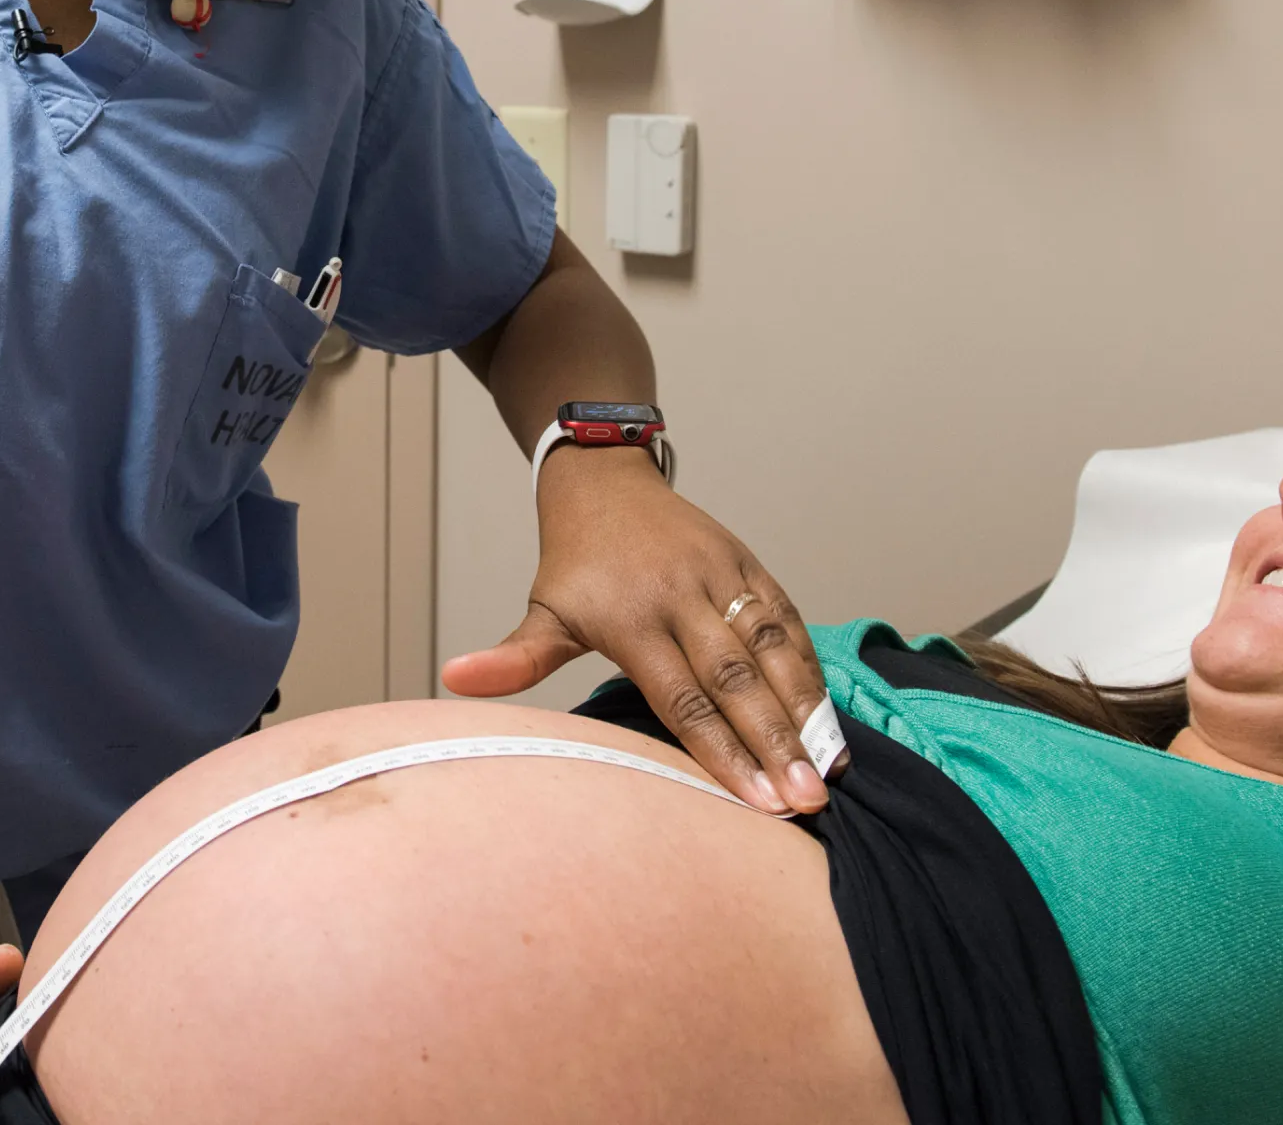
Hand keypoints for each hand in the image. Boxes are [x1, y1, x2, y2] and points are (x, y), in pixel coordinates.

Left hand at [441, 449, 838, 814]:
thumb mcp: (543, 610)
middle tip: (805, 801)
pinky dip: (808, 665)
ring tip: (829, 768)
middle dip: (774, 742)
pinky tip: (826, 715)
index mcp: (630, 617)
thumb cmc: (575, 563)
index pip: (682, 698)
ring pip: (769, 645)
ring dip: (804, 708)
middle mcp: (680, 594)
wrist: (604, 480)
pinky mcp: (747, 560)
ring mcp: (719, 574)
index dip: (722, 751)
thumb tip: (454, 679)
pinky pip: (784, 616)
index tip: (757, 802)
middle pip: (734, 678)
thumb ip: (513, 658)